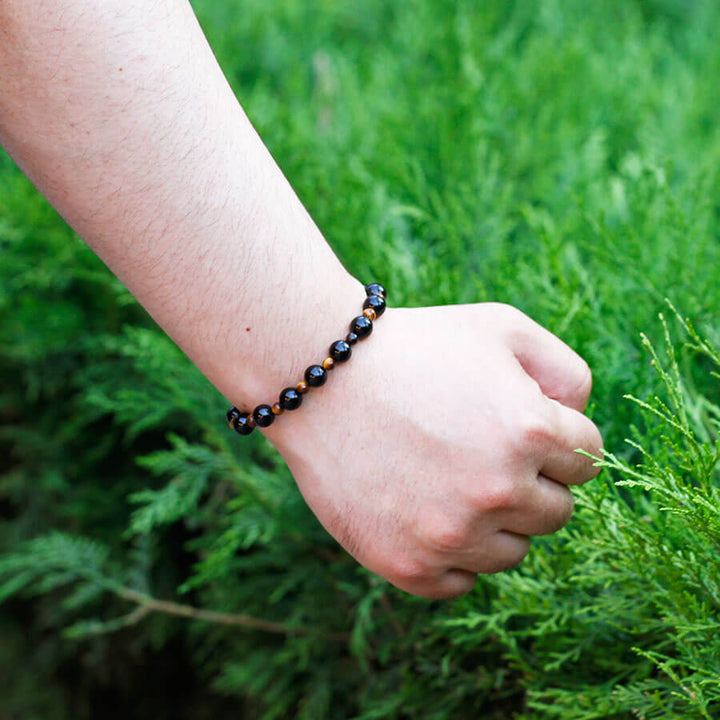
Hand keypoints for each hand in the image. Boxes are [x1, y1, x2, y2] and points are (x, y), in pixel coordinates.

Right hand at [269, 302, 601, 598]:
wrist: (322, 379)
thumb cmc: (416, 347)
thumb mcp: (501, 327)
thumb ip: (566, 372)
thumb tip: (580, 422)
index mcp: (530, 432)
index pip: (586, 460)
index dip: (555, 437)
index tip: (516, 424)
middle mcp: (497, 493)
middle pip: (556, 511)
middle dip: (531, 481)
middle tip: (480, 451)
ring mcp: (450, 536)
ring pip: (511, 551)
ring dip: (494, 521)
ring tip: (448, 478)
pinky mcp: (409, 566)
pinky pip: (461, 581)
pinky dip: (452, 554)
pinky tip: (426, 511)